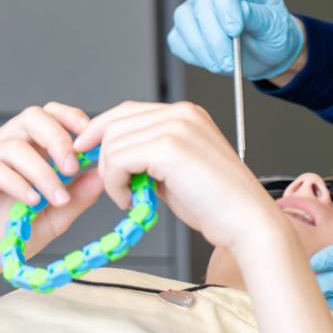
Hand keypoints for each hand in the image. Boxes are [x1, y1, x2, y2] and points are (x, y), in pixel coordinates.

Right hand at [0, 103, 103, 286]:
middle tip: (73, 168)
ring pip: (14, 146)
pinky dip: (16, 182)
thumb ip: (77, 196)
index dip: (71, 119)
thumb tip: (101, 175)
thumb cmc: (7, 237)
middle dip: (59, 139)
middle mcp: (0, 146)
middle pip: (32, 117)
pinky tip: (31, 201)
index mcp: (24, 149)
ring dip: (42, 171)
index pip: (48, 115)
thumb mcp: (53, 217)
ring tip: (56, 198)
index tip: (92, 141)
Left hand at [74, 100, 288, 253]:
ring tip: (131, 198)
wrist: (246, 221)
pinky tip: (133, 201)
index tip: (86, 154)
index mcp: (186, 114)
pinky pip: (118, 160)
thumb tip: (111, 157)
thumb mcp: (176, 171)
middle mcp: (181, 113)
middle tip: (117, 189)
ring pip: (112, 142)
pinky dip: (116, 185)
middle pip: (114, 124)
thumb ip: (148, 156)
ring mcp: (176, 127)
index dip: (100, 132)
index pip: (127, 111)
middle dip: (103, 159)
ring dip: (111, 176)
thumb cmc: (216, 204)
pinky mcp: (169, 147)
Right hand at [168, 0, 305, 81]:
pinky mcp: (185, 33)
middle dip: (216, 38)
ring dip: (202, 49)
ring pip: (184, 22)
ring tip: (224, 66)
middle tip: (231, 62)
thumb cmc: (272, 32)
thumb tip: (240, 9)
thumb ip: (258, 16)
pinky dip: (194, 56)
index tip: (235, 30)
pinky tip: (213, 63)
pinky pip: (178, 42)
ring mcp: (194, 12)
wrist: (266, 53)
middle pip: (201, 7)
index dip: (225, 3)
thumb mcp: (274, 24)